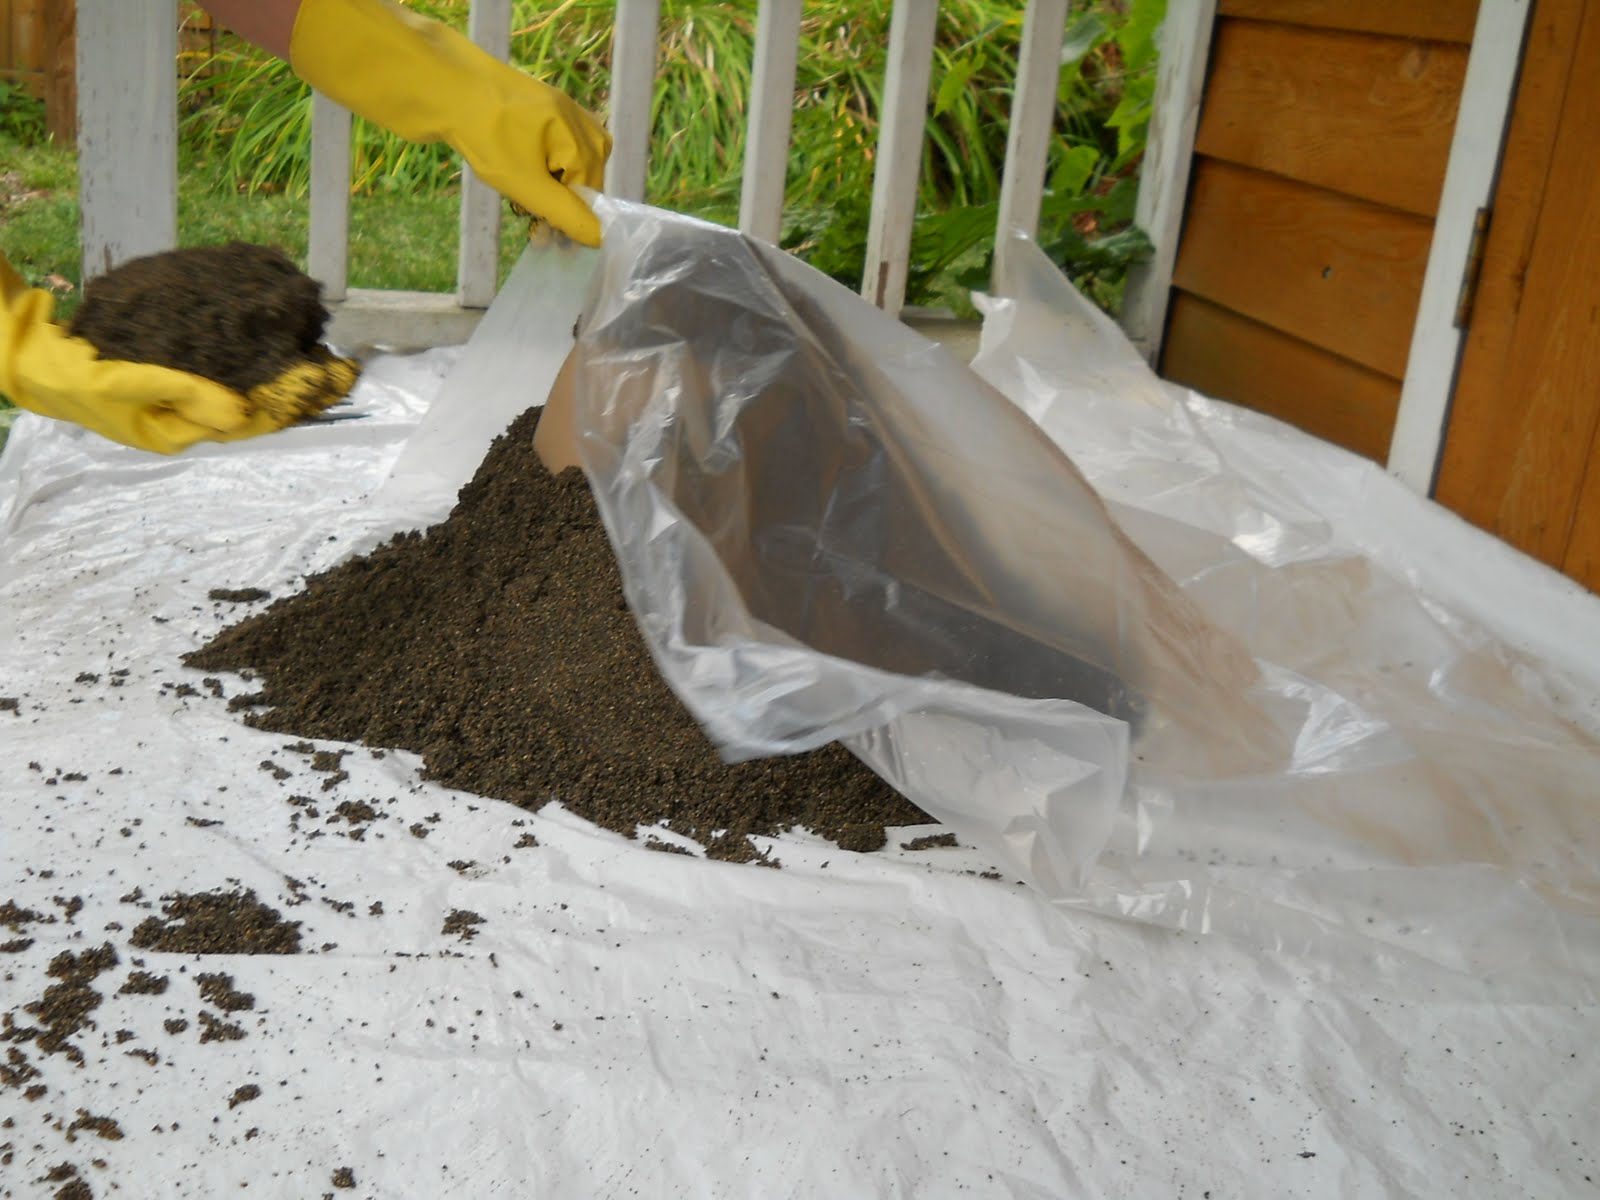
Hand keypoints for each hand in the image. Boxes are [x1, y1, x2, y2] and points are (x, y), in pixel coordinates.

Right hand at [1, 255, 353, 453]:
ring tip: (323, 352)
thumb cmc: (76, 378)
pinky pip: (227, 366)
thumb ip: (183, 395)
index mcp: (184, 430)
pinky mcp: (179, 373)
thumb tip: (242, 414)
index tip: (337, 376)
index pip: (257, 415)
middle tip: (346, 364)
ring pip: (249, 384)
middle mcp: (193, 419)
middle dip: (302, 385)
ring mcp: (187, 397)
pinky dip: (254, 354)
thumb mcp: (124, 386)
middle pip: (262, 402)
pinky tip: (275, 337)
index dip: (299, 396)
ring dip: (284, 369)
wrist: (35, 360)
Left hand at [290, 0, 611, 245]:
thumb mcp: (528, 185)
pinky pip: (548, 148)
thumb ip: (566, 214)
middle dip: (552, 200)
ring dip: (540, 186)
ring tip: (512, 187)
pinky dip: (533, 166)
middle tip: (520, 210)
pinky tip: (510, 165)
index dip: (564, 217)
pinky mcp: (535, 107)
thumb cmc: (487, 136)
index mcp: (586, 137)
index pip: (590, 195)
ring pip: (562, 167)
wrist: (442, 84)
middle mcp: (581, 120)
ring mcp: (559, 109)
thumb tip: (600, 238)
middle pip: (579, 180)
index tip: (537, 232)